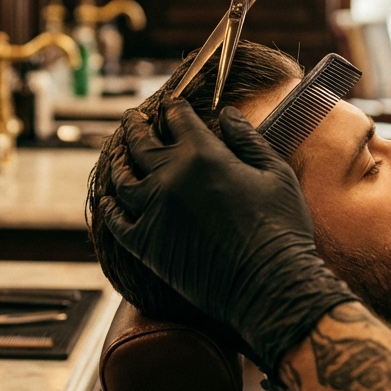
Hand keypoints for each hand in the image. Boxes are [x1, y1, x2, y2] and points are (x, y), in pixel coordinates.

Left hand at [101, 100, 356, 373]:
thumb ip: (247, 139)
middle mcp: (169, 176)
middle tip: (134, 117)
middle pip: (140, 141)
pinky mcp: (144, 244)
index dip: (173, 107)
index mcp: (203, 154)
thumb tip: (228, 113)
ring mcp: (152, 210)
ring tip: (120, 154)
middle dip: (137, 124)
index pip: (177, 117)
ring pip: (121, 177)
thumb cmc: (282, 228)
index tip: (171, 105)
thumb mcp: (275, 172)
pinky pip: (115, 219)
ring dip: (119, 160)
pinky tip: (109, 198)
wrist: (269, 285)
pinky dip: (109, 205)